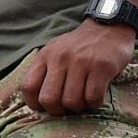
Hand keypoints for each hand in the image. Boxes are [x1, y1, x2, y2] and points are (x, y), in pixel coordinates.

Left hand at [20, 21, 134, 115]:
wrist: (109, 27)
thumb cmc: (80, 46)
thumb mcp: (55, 51)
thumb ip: (44, 71)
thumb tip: (36, 102)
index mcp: (45, 56)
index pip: (28, 87)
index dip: (34, 104)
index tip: (45, 107)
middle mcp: (60, 58)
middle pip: (48, 99)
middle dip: (57, 111)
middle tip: (67, 108)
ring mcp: (81, 62)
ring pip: (71, 102)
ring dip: (78, 108)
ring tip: (83, 101)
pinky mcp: (102, 67)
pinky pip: (93, 98)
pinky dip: (94, 104)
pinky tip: (96, 97)